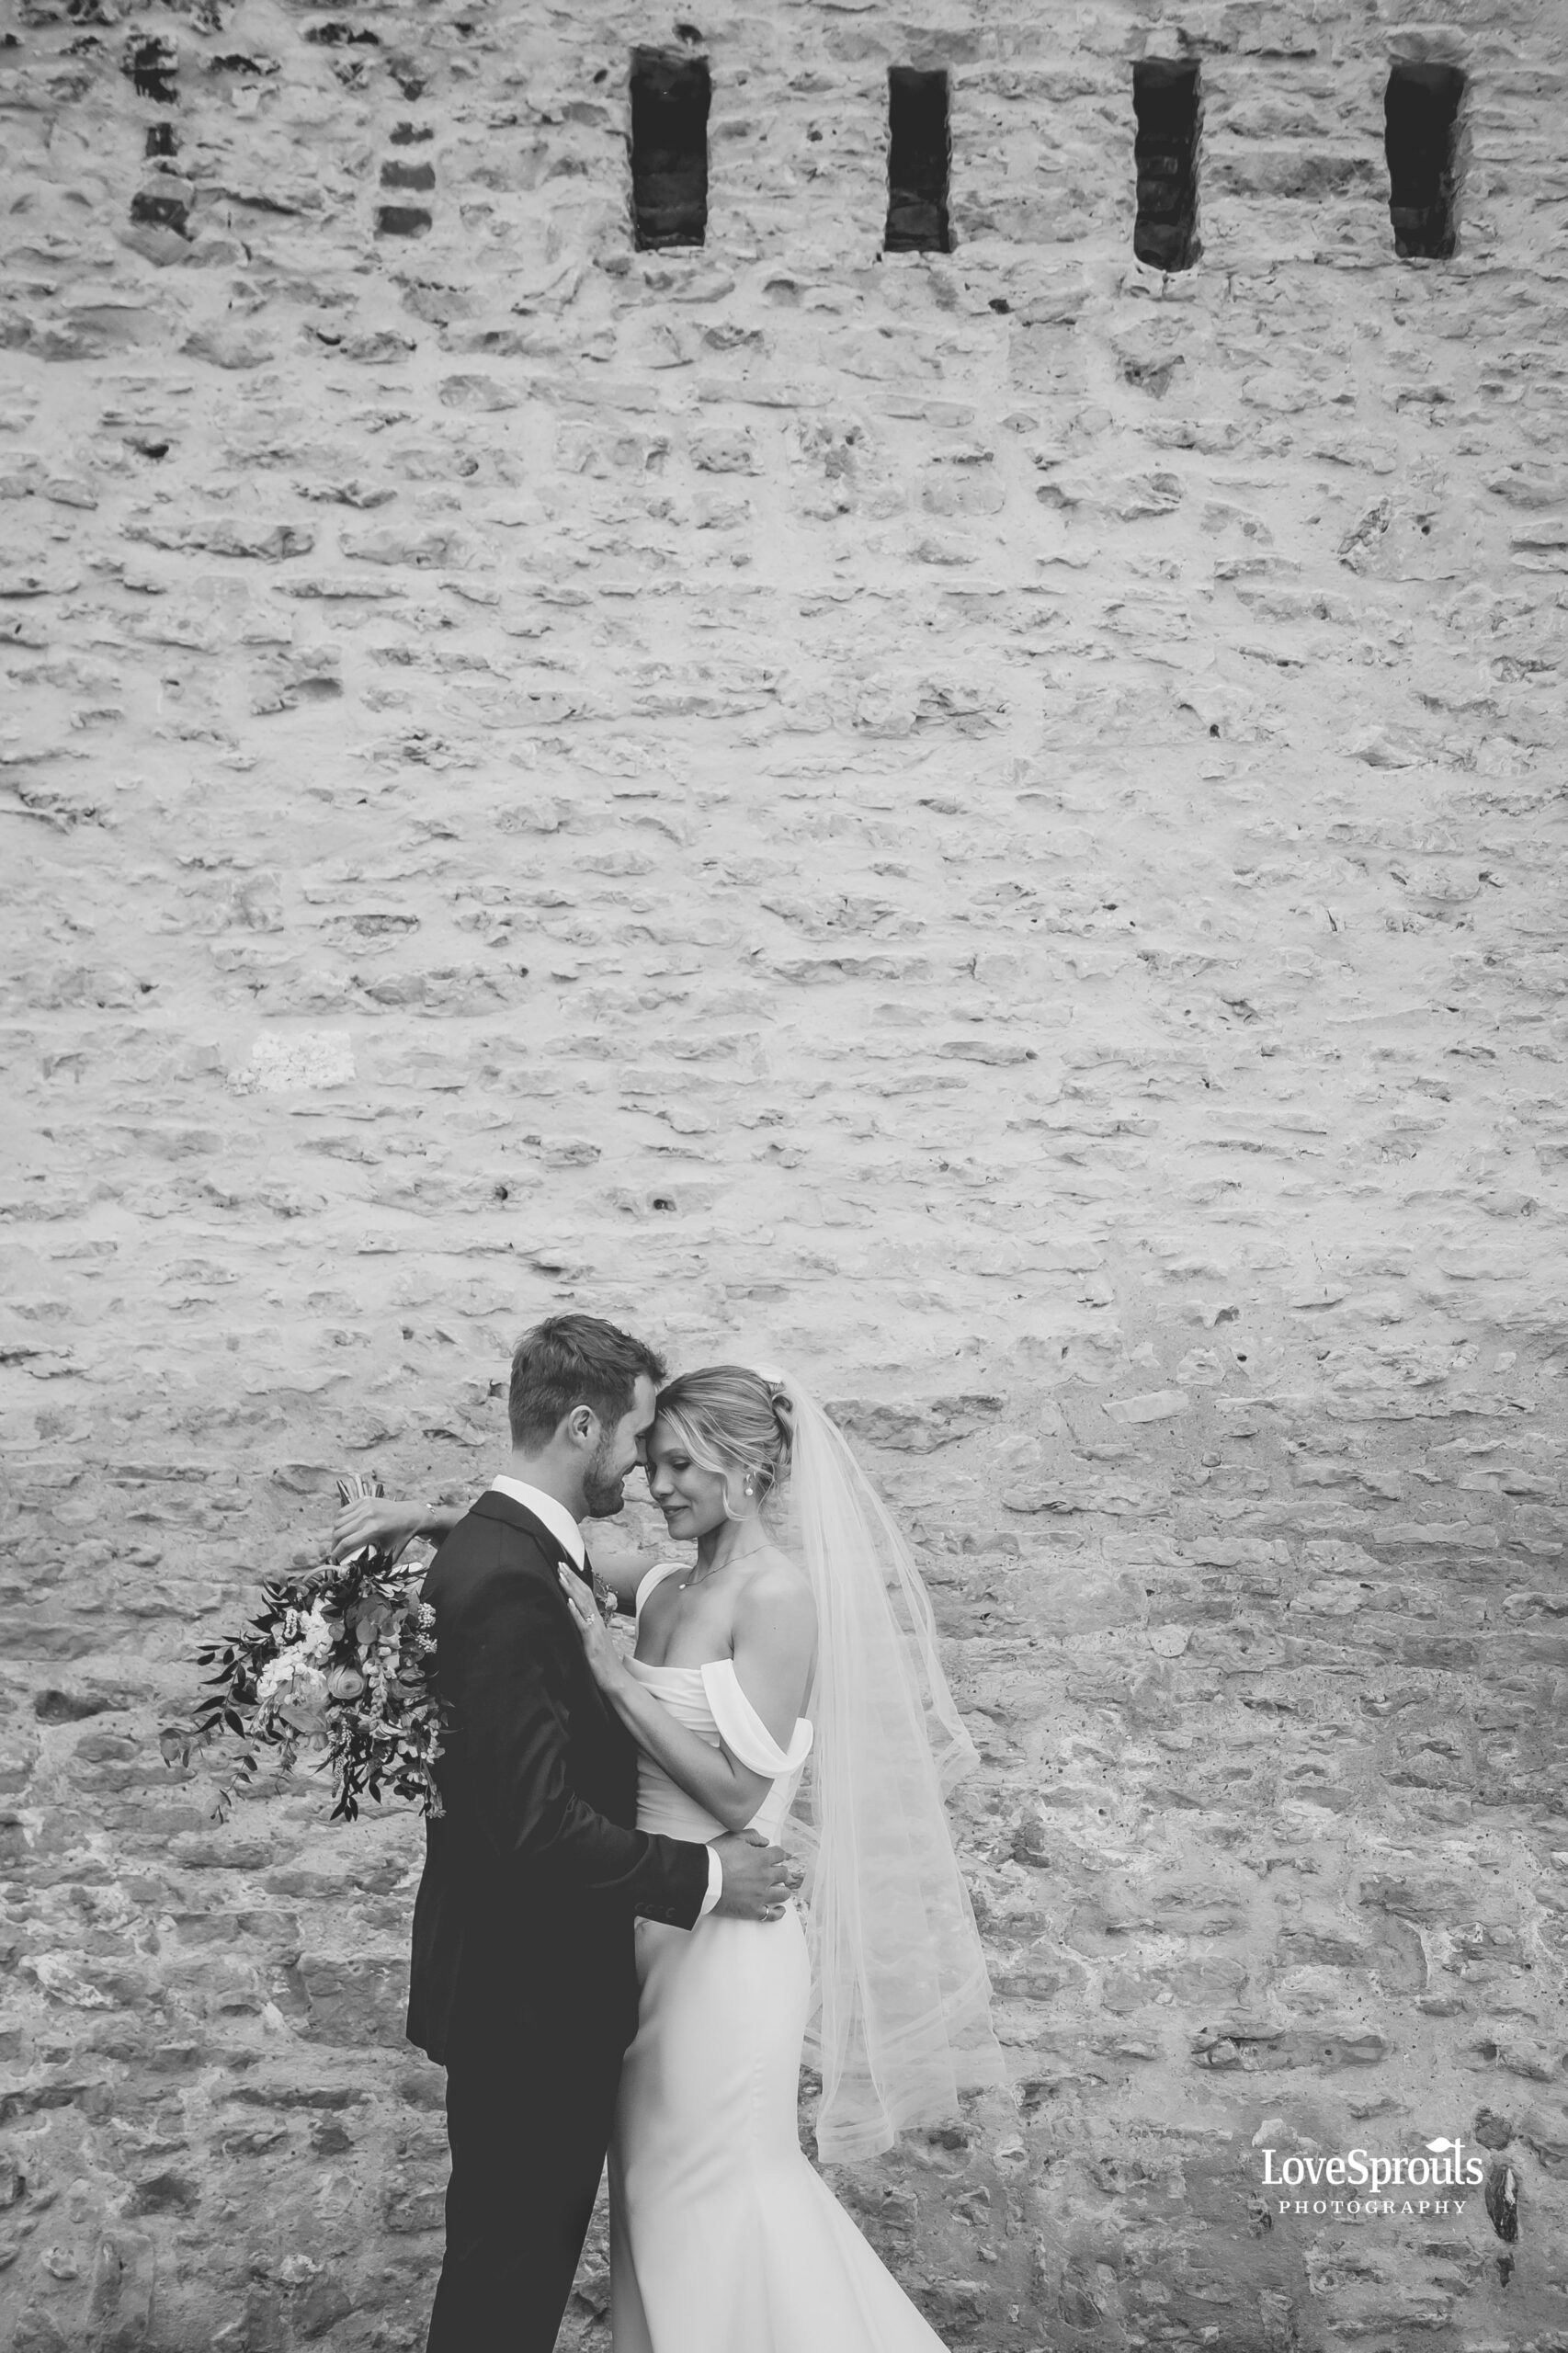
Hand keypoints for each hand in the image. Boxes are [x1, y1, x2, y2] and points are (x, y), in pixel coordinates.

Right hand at [330, 1498, 426, 1564]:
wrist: (411, 1516)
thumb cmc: (401, 1537)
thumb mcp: (390, 1554)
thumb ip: (375, 1565)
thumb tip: (357, 1574)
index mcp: (374, 1529)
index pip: (347, 1543)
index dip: (337, 1554)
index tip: (333, 1561)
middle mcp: (368, 1515)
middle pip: (340, 1532)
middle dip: (334, 1545)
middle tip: (335, 1553)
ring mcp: (365, 1506)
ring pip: (339, 1521)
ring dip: (335, 1534)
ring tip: (338, 1542)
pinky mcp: (364, 1500)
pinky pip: (344, 1511)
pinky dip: (340, 1521)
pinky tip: (343, 1529)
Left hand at [557, 1566, 627, 1696]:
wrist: (616, 1680)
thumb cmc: (603, 1664)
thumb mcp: (593, 1642)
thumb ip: (585, 1630)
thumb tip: (574, 1619)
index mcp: (597, 1621)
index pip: (586, 1595)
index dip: (576, 1580)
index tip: (565, 1568)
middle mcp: (597, 1622)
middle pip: (584, 1594)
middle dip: (572, 1578)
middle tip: (561, 1563)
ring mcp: (595, 1631)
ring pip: (583, 1605)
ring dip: (572, 1589)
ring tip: (562, 1575)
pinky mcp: (591, 1643)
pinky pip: (583, 1625)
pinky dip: (576, 1612)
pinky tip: (568, 1602)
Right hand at [711, 1831, 798, 1922]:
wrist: (703, 1879)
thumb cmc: (716, 1857)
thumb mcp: (733, 1837)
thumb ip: (752, 1836)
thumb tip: (765, 1842)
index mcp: (762, 1858)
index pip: (780, 1854)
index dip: (778, 1855)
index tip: (776, 1857)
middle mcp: (765, 1876)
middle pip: (783, 1873)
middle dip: (780, 1871)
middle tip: (774, 1872)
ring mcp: (761, 1895)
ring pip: (783, 1893)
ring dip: (782, 1890)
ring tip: (778, 1889)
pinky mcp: (753, 1910)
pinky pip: (772, 1914)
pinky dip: (778, 1912)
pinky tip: (779, 1909)